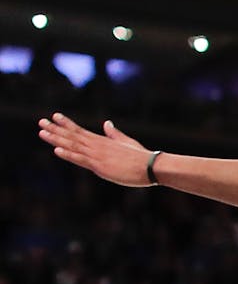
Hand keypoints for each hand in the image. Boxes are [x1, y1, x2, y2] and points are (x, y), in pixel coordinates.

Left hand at [37, 114, 154, 186]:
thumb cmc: (141, 157)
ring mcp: (97, 155)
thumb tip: (107, 123)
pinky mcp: (99, 166)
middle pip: (72, 136)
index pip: (80, 131)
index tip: (55, 116)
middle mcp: (97, 146)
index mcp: (103, 141)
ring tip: (42, 132)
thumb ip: (114, 134)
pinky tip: (57, 150)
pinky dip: (68, 154)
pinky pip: (80, 159)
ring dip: (56, 139)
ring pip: (73, 145)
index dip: (66, 123)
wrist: (151, 166)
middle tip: (41, 121)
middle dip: (55, 128)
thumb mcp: (127, 142)